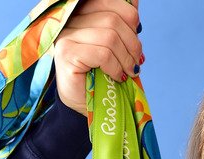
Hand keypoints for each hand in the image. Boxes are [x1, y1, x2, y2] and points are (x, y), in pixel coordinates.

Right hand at [54, 0, 142, 115]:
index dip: (130, 16)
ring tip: (129, 71)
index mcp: (83, 14)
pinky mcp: (66, 53)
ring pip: (109, 37)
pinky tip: (117, 76)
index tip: (137, 36)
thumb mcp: (117, 46)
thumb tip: (134, 1)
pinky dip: (116, 67)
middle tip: (137, 61)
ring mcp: (66, 36)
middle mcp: (71, 21)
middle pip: (113, 19)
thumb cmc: (103, 74)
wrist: (87, 104)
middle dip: (132, 43)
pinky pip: (103, 53)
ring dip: (126, 58)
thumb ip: (123, 24)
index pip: (109, 2)